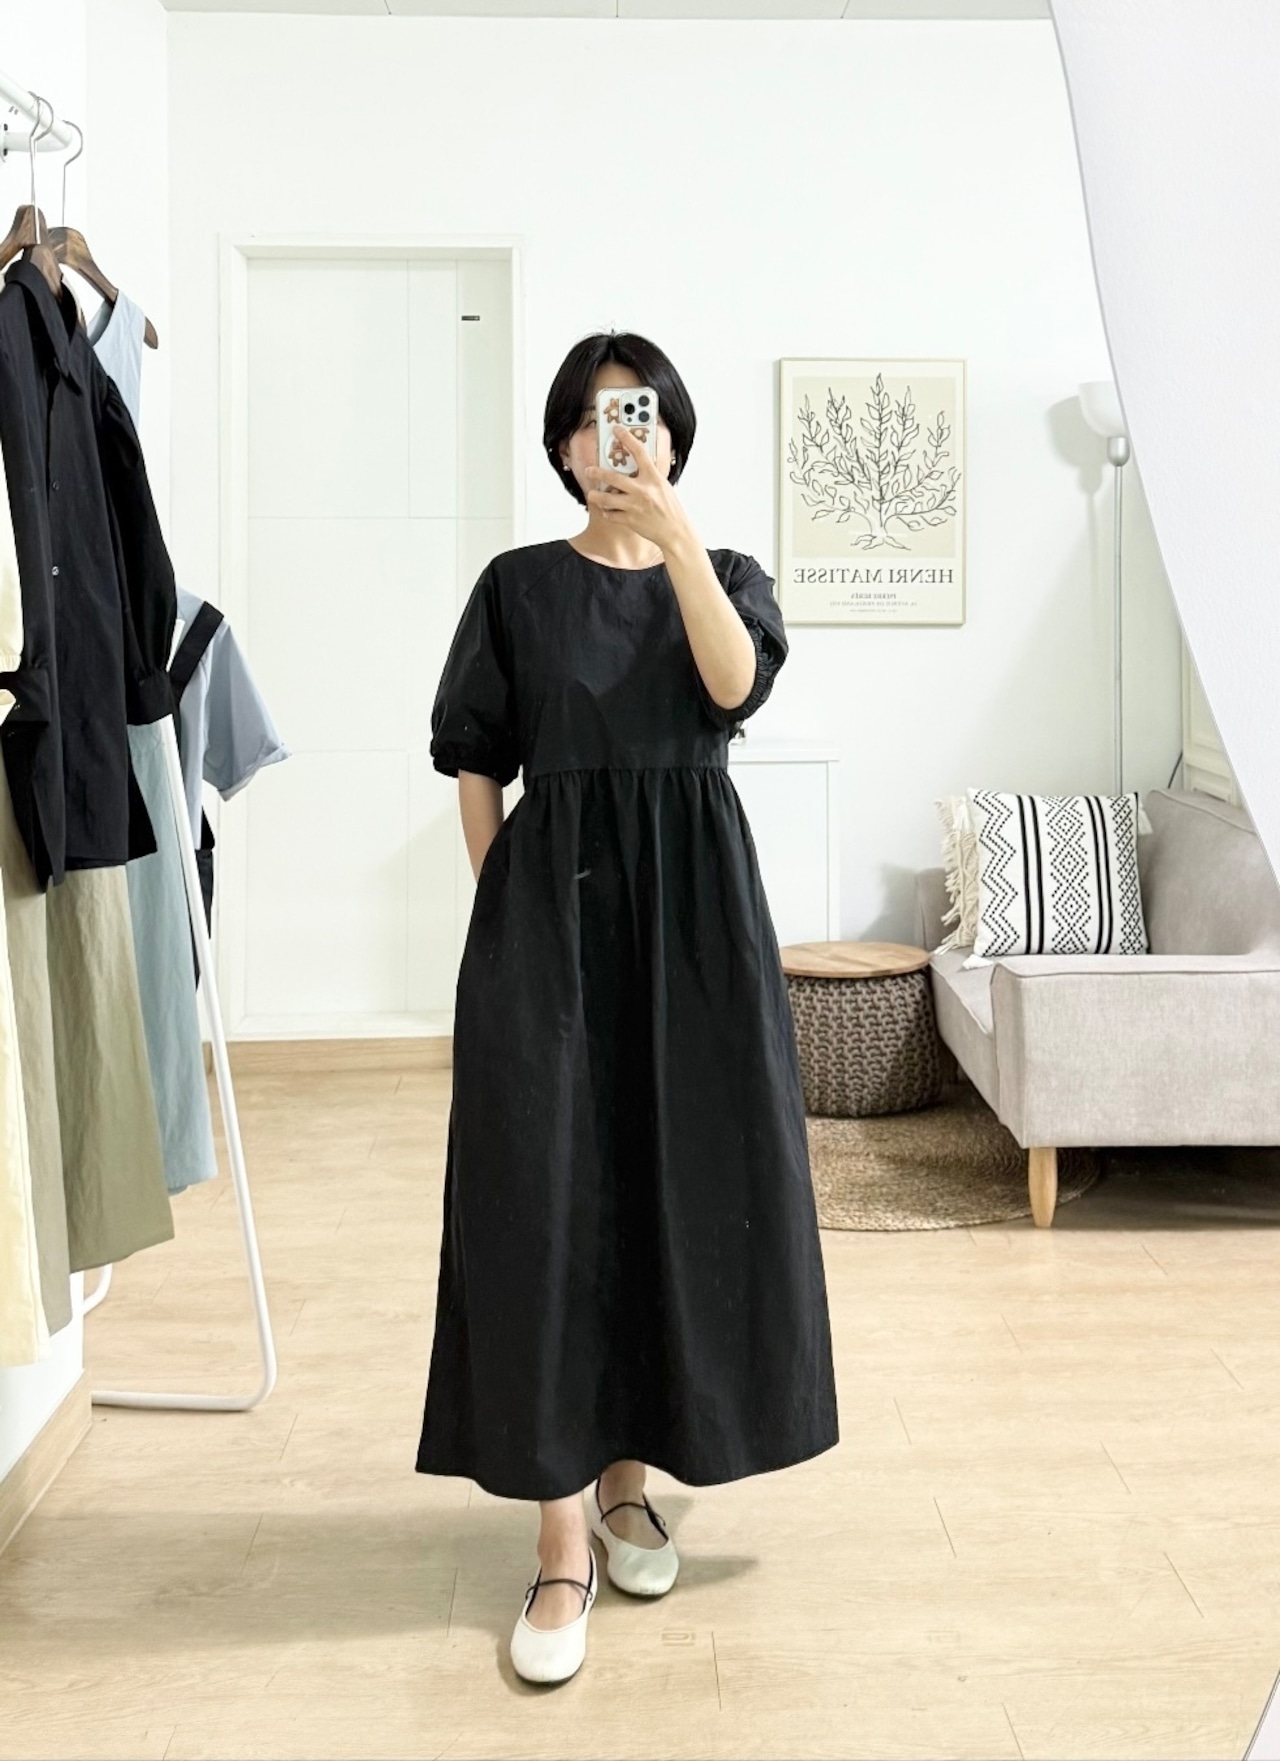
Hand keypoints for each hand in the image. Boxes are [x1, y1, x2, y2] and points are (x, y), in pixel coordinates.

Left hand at [583, 425, 693, 554]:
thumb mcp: (663, 486)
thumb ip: (649, 476)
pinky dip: (607, 512)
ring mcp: (635, 506)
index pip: (639, 451)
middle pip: (613, 477)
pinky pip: (611, 515)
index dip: (626, 437)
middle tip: (589, 471)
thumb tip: (634, 467)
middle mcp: (643, 490)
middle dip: (597, 473)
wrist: (675, 531)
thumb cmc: (670, 508)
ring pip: (606, 499)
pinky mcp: (630, 520)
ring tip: (592, 495)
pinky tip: (607, 510)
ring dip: (596, 496)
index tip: (616, 430)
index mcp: (653, 477)